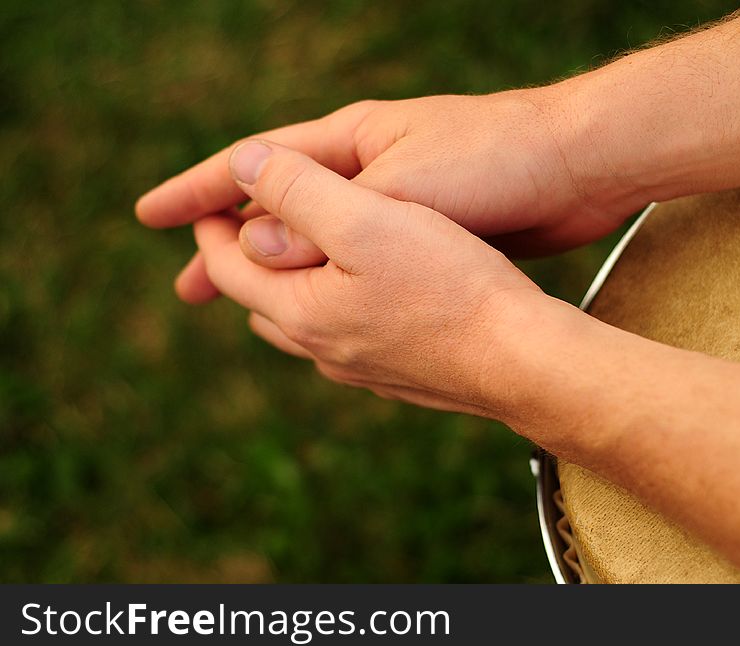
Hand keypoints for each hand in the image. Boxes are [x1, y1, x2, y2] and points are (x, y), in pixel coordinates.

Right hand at [136, 88, 639, 302]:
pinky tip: (319, 309)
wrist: (578, 170)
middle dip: (228, 247)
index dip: (196, 193)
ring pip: (316, 243)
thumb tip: (246, 243)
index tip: (145, 217)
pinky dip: (325, 283)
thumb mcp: (398, 190)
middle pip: (277, 209)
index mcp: (350, 144)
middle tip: (185, 287)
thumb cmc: (494, 164)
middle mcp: (366, 171)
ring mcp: (394, 205)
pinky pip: (355, 263)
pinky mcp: (425, 237)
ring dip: (274, 273)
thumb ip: (320, 215)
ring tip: (241, 306)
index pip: (253, 164)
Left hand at [194, 138, 547, 418]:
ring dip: (288, 292)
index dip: (212, 231)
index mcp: (302, 312)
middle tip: (243, 232)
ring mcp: (364, 369)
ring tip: (293, 264)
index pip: (230, 270)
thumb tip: (241, 165)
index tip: (207, 204)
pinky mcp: (401, 376)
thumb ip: (297, 191)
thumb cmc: (450, 284)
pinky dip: (332, 311)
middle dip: (245, 265)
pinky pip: (345, 340)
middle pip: (261, 304)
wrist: (520, 358)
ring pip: (303, 327)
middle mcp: (325, 350)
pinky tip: (357, 300)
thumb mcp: (367, 219)